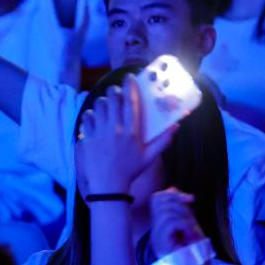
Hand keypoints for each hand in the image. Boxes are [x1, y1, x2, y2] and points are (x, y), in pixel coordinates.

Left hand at [76, 75, 177, 195]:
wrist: (108, 186)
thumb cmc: (130, 170)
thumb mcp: (149, 157)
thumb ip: (163, 140)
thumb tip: (177, 126)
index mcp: (132, 132)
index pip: (131, 102)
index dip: (130, 87)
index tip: (129, 78)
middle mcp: (116, 130)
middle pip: (113, 99)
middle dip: (114, 91)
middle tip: (116, 91)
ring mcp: (100, 133)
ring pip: (99, 106)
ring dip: (103, 102)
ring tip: (106, 104)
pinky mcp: (88, 138)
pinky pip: (86, 118)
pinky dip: (90, 114)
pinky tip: (94, 117)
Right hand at [150, 188, 204, 258]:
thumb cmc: (196, 257)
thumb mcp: (191, 227)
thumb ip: (182, 211)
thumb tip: (173, 189)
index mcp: (160, 226)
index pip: (158, 198)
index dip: (173, 193)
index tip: (190, 200)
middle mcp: (155, 230)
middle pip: (160, 200)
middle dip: (180, 203)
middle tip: (192, 219)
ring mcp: (156, 237)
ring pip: (166, 211)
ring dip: (185, 217)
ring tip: (192, 231)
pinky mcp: (161, 244)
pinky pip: (171, 222)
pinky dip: (185, 224)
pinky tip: (191, 235)